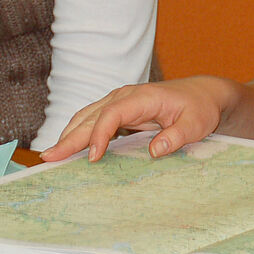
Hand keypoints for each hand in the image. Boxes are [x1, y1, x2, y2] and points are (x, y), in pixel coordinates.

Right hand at [40, 76, 237, 163]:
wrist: (203, 95)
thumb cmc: (200, 108)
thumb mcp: (196, 124)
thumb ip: (177, 136)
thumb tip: (154, 151)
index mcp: (143, 97)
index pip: (113, 113)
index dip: (100, 134)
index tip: (92, 157)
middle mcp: (125, 96)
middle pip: (91, 116)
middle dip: (70, 136)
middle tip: (50, 158)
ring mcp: (119, 102)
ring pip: (87, 117)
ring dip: (69, 135)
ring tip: (51, 156)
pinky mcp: (118, 112)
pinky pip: (93, 122)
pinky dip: (78, 134)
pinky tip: (68, 151)